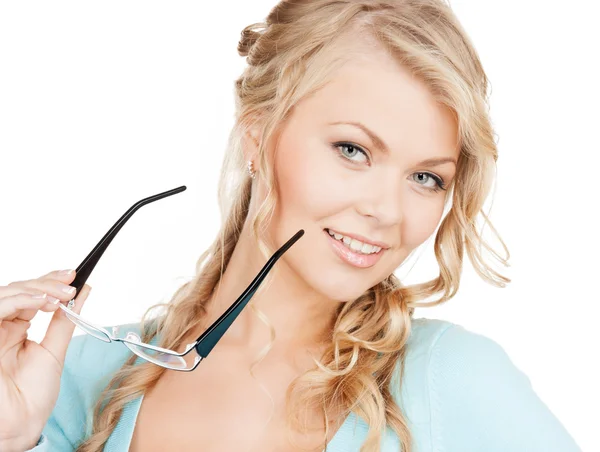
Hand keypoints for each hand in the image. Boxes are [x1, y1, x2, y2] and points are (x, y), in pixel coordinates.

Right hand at [0, 269, 91, 450]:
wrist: (20, 425)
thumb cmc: (32, 396)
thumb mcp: (55, 351)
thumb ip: (65, 320)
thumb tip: (83, 293)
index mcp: (15, 328)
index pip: (30, 294)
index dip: (50, 281)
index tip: (74, 275)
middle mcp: (1, 326)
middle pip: (18, 290)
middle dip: (46, 283)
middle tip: (70, 283)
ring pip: (7, 294)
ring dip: (37, 290)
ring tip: (61, 295)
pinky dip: (21, 301)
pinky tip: (43, 303)